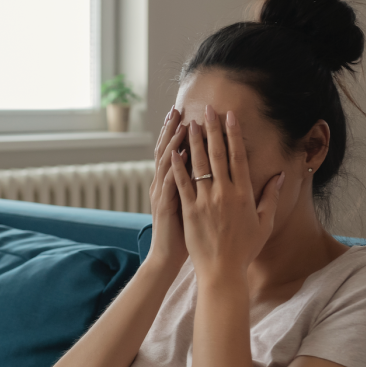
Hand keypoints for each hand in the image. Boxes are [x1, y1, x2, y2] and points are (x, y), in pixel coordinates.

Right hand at [146, 107, 189, 272]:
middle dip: (172, 129)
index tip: (185, 114)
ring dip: (175, 141)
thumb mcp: (187, 207)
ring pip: (167, 162)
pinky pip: (171, 182)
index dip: (177, 133)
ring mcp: (162, 194)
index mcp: (169, 184)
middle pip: (166, 151)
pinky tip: (182, 152)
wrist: (166, 258)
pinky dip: (176, 165)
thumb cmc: (182, 235)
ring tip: (182, 123)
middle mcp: (162, 185)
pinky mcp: (166, 206)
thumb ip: (191, 188)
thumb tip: (203, 172)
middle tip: (177, 109)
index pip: (173, 153)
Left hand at [170, 106, 283, 280]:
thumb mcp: (264, 222)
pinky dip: (178, 166)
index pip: (238, 157)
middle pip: (218, 155)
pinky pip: (182, 184)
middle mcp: (224, 193)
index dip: (233, 134)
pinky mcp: (189, 210)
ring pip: (199, 165)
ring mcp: (205, 201)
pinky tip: (173, 151)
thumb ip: (270, 197)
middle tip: (207, 109)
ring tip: (190, 123)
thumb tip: (282, 175)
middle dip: (212, 129)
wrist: (223, 271)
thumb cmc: (245, 248)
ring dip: (194, 142)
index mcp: (244, 194)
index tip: (230, 117)